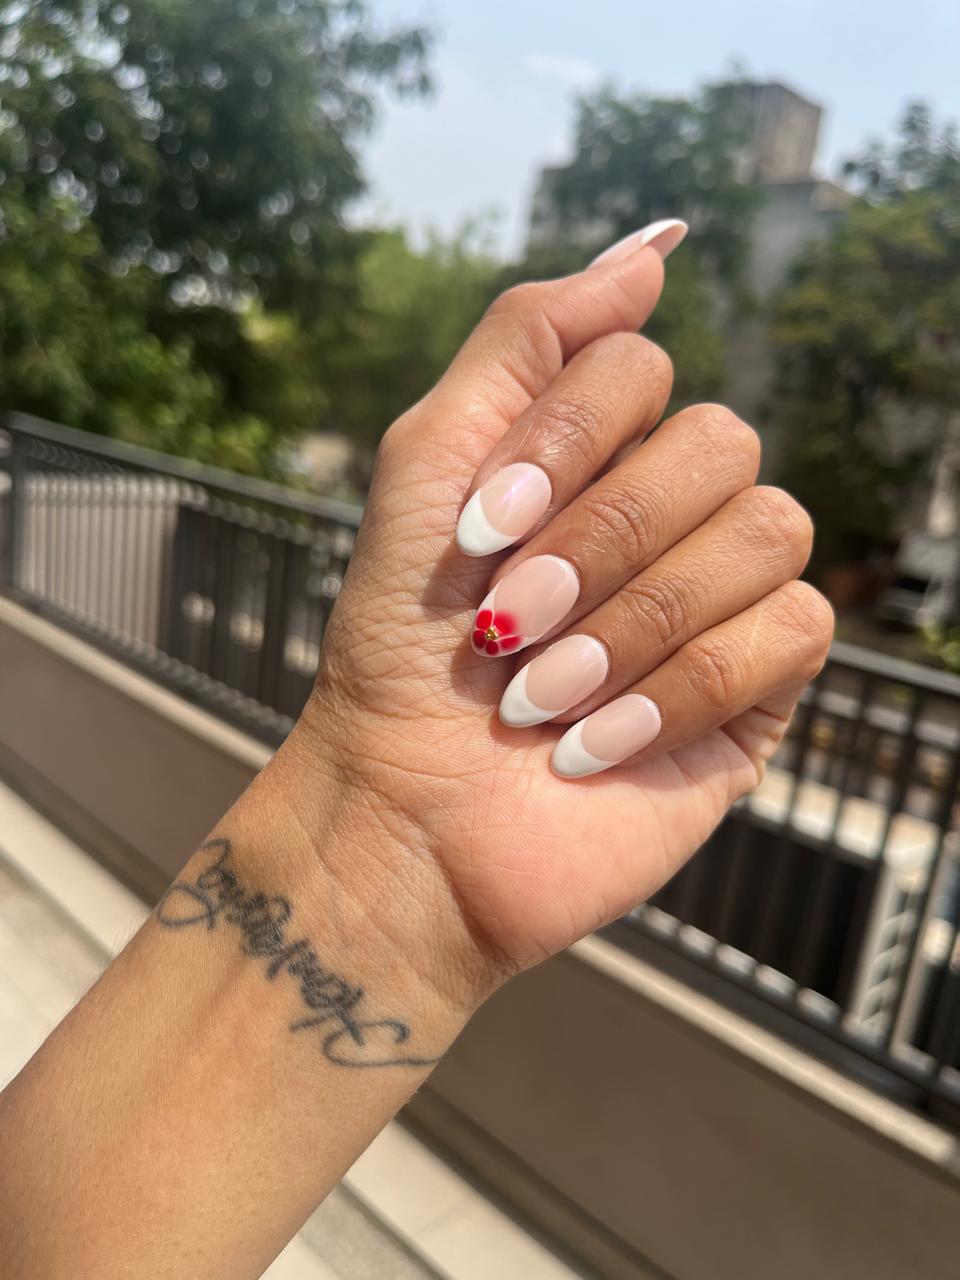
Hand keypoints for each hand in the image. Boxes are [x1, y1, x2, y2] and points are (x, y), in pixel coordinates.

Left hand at [296, 223, 833, 1001]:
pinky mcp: (758, 692)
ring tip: (539, 697)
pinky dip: (677, 688)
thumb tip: (657, 249)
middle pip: (719, 444)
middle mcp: (669, 514)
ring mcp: (721, 600)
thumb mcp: (429, 465)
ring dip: (634, 621)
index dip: (564, 441)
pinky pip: (787, 635)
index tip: (479, 531)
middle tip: (510, 623)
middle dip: (599, 540)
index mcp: (594, 455)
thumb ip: (526, 340)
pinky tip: (596, 744)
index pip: (639, 369)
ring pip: (767, 533)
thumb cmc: (400, 648)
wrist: (404, 814)